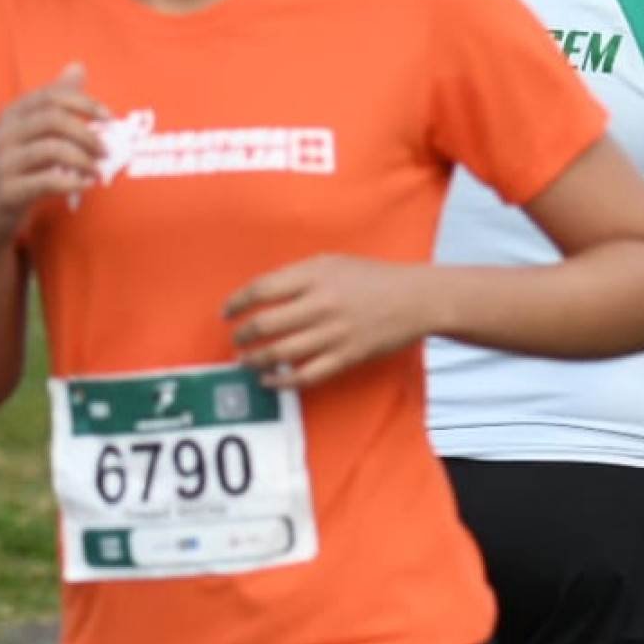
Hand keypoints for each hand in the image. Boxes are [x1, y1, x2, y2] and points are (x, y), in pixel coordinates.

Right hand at [0, 65, 108, 253]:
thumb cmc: (19, 171)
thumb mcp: (32, 134)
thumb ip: (55, 103)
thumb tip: (78, 66)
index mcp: (12, 115)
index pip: (52, 96)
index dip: (85, 103)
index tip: (110, 118)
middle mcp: (4, 134)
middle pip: (54, 118)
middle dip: (87, 133)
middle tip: (107, 150)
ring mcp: (3, 163)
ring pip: (52, 149)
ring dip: (84, 159)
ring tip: (99, 171)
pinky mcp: (7, 192)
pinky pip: (46, 182)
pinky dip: (73, 182)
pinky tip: (86, 186)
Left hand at [224, 256, 438, 389]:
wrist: (416, 299)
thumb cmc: (373, 277)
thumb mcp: (332, 262)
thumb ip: (298, 275)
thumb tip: (262, 294)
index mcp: (314, 275)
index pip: (261, 289)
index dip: (236, 302)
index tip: (227, 312)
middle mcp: (321, 304)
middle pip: (265, 324)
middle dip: (242, 335)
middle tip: (236, 339)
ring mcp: (333, 333)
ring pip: (280, 353)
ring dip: (256, 360)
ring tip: (246, 362)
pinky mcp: (346, 357)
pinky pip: (305, 376)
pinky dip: (282, 381)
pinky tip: (269, 381)